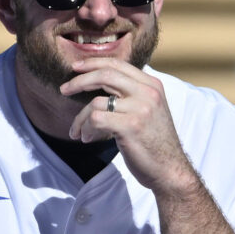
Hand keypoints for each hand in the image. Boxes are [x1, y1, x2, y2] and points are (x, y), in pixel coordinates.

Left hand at [59, 62, 197, 196]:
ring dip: (80, 118)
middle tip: (64, 89)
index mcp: (152, 85)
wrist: (170, 170)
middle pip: (105, 75)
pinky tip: (87, 138)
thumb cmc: (154, 143)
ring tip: (78, 132)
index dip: (93, 63)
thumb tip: (98, 85)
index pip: (117, 64)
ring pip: (96, 102)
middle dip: (79, 81)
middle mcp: (148, 93)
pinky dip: (86, 129)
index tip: (76, 67)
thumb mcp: (149, 110)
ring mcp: (140, 109)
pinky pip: (96, 119)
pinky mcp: (131, 126)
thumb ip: (131, 95)